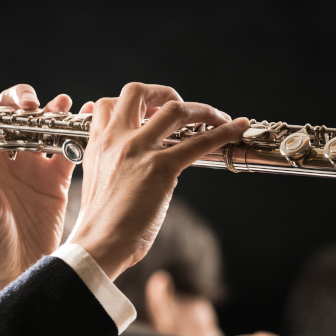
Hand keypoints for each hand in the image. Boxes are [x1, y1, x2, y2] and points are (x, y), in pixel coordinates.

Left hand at [0, 84, 77, 304]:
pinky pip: (67, 149)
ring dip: (51, 111)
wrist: (15, 276)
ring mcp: (32, 168)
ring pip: (42, 126)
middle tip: (32, 107)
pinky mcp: (56, 181)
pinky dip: (76, 132)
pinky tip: (86, 118)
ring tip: (61, 106)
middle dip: (21, 102)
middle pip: (12, 114)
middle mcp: (6, 159)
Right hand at [66, 83, 249, 279]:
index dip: (131, 104)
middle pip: (137, 91)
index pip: (108, 104)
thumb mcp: (97, 185)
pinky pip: (199, 142)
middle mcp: (116, 140)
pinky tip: (238, 128)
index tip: (148, 112)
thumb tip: (140, 169)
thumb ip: (113, 167)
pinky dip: (223, 131)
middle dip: (162, 92)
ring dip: (200, 109)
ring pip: (174, 109)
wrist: (98, 244)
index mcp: (98, 145)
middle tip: (178, 105)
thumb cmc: (99, 226)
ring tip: (215, 117)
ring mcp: (139, 150)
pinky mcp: (161, 168)